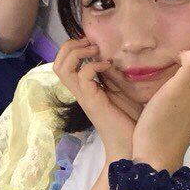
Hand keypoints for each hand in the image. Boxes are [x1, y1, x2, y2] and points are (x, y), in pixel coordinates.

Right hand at [53, 36, 138, 159]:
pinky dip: (95, 65)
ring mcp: (84, 96)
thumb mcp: (123, 91)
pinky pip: (83, 76)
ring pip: (62, 68)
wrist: (132, 146)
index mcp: (85, 88)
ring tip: (95, 51)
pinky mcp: (91, 101)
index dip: (73, 47)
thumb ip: (114, 75)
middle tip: (91, 44)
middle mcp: (80, 91)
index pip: (64, 64)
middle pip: (57, 64)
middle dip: (71, 46)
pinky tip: (109, 66)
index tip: (93, 43)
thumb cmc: (130, 121)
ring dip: (78, 52)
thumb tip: (112, 58)